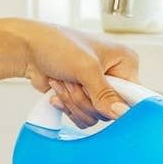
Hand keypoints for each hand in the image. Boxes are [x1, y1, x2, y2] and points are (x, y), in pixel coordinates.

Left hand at [14, 20, 138, 127]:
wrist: (27, 50)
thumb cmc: (57, 45)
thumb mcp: (86, 68)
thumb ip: (105, 94)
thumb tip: (121, 113)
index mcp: (124, 62)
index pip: (134, 95)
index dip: (118, 103)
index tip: (102, 102)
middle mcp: (114, 76)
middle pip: (110, 110)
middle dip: (86, 99)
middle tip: (74, 81)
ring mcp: (98, 90)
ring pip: (95, 116)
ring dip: (74, 102)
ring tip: (64, 81)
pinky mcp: (83, 100)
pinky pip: (83, 118)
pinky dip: (68, 108)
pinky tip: (58, 90)